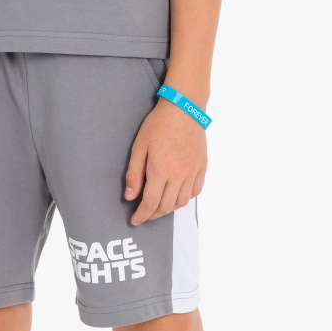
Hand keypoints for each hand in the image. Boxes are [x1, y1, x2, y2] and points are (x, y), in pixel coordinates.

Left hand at [125, 100, 206, 224]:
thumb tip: (130, 197)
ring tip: (159, 206)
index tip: (135, 221)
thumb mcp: (139, 147)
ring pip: (182, 202)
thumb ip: (134, 174)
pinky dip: (185, 198)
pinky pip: (195, 191)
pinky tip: (177, 195)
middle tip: (144, 215)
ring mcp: (192, 172)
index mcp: (161, 171)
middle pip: (166, 207)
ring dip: (169, 209)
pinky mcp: (201, 167)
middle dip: (153, 215)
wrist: (184, 109)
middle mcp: (179, 176)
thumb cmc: (159, 124)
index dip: (142, 216)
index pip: (151, 204)